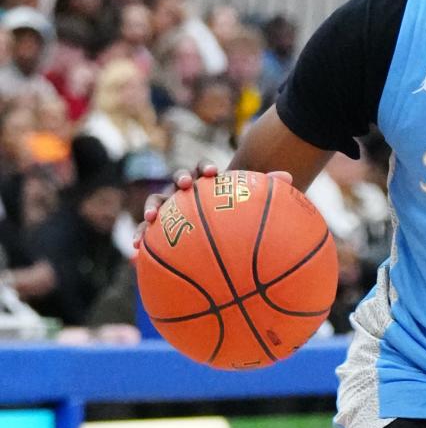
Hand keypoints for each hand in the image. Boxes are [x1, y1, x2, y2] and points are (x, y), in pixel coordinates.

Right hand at [133, 165, 293, 249]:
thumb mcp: (250, 206)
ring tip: (147, 223)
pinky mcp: (160, 233)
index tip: (210, 174)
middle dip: (177, 182)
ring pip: (155, 207)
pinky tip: (134, 258)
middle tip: (184, 186)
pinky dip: (141, 246)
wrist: (219, 234)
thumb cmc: (236, 217)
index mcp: (204, 186)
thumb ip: (266, 190)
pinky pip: (148, 239)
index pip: (200, 171)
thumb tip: (289, 176)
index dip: (202, 169)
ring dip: (150, 212)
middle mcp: (184, 195)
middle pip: (176, 184)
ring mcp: (170, 213)